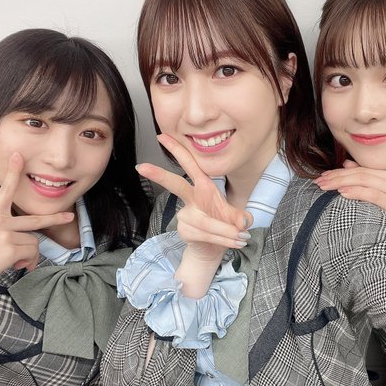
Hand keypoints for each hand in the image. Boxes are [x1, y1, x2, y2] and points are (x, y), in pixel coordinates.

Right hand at [0, 153, 73, 327]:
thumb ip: (2, 236)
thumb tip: (24, 251)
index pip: (5, 191)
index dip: (13, 173)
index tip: (18, 156)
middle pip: (36, 219)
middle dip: (54, 219)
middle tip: (69, 216)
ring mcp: (5, 234)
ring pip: (34, 244)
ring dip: (29, 257)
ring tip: (14, 263)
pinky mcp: (10, 249)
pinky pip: (31, 255)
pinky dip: (28, 264)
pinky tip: (15, 267)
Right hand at [137, 134, 251, 263]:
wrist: (214, 248)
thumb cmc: (223, 225)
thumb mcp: (236, 217)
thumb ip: (241, 217)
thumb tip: (245, 222)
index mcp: (203, 187)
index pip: (190, 164)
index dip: (176, 150)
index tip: (161, 136)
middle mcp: (191, 199)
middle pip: (175, 184)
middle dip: (159, 175)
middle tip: (141, 167)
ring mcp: (185, 215)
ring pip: (207, 223)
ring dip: (227, 232)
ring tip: (241, 238)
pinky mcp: (185, 230)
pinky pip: (207, 235)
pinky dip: (223, 240)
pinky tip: (232, 243)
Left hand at [315, 161, 385, 279]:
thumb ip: (369, 177)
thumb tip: (346, 163)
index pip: (364, 166)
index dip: (342, 169)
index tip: (324, 175)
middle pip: (362, 172)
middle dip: (337, 175)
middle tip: (319, 181)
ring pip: (365, 179)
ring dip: (341, 182)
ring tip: (324, 186)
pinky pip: (373, 194)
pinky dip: (356, 191)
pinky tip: (342, 192)